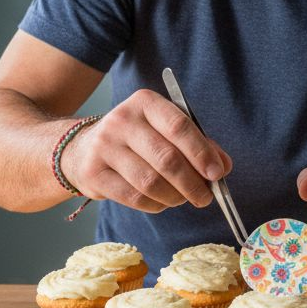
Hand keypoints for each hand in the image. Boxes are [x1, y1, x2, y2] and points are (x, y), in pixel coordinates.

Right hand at [62, 88, 231, 212]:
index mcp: (145, 102)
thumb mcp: (165, 130)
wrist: (84, 148)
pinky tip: (162, 202)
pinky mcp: (93, 173)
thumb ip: (197, 145)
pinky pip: (134, 197)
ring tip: (183, 199)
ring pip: (151, 182)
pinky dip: (156, 205)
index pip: (179, 127)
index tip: (218, 173)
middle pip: (167, 158)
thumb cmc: (138, 140)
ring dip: (175, 196)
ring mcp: (104, 147)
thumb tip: (222, 167)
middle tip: (206, 196)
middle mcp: (122, 120)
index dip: (202, 153)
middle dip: (192, 183)